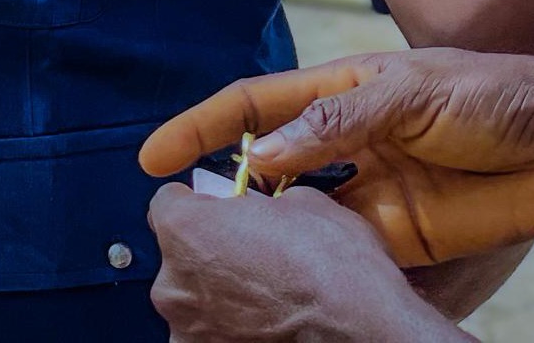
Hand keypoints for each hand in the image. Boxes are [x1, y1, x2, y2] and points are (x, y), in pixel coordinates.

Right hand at [140, 50, 533, 268]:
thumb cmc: (496, 94)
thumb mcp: (414, 92)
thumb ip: (338, 121)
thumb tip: (265, 157)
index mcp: (341, 90)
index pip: (254, 107)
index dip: (201, 128)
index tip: (151, 158)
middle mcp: (347, 141)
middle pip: (267, 168)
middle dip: (223, 192)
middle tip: (184, 228)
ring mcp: (372, 192)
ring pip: (298, 217)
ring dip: (266, 234)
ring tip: (227, 262)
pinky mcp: (402, 238)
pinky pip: (343, 253)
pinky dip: (315, 265)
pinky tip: (294, 281)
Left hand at [149, 183, 459, 342]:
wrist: (366, 331)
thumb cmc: (334, 268)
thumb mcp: (299, 202)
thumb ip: (258, 202)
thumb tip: (256, 207)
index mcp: (184, 229)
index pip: (167, 202)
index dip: (198, 204)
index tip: (220, 211)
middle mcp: (172, 283)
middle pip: (177, 256)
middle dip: (208, 253)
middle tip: (250, 257)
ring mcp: (188, 331)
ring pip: (193, 301)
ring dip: (218, 296)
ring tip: (263, 298)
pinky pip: (210, 333)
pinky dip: (230, 329)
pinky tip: (265, 325)